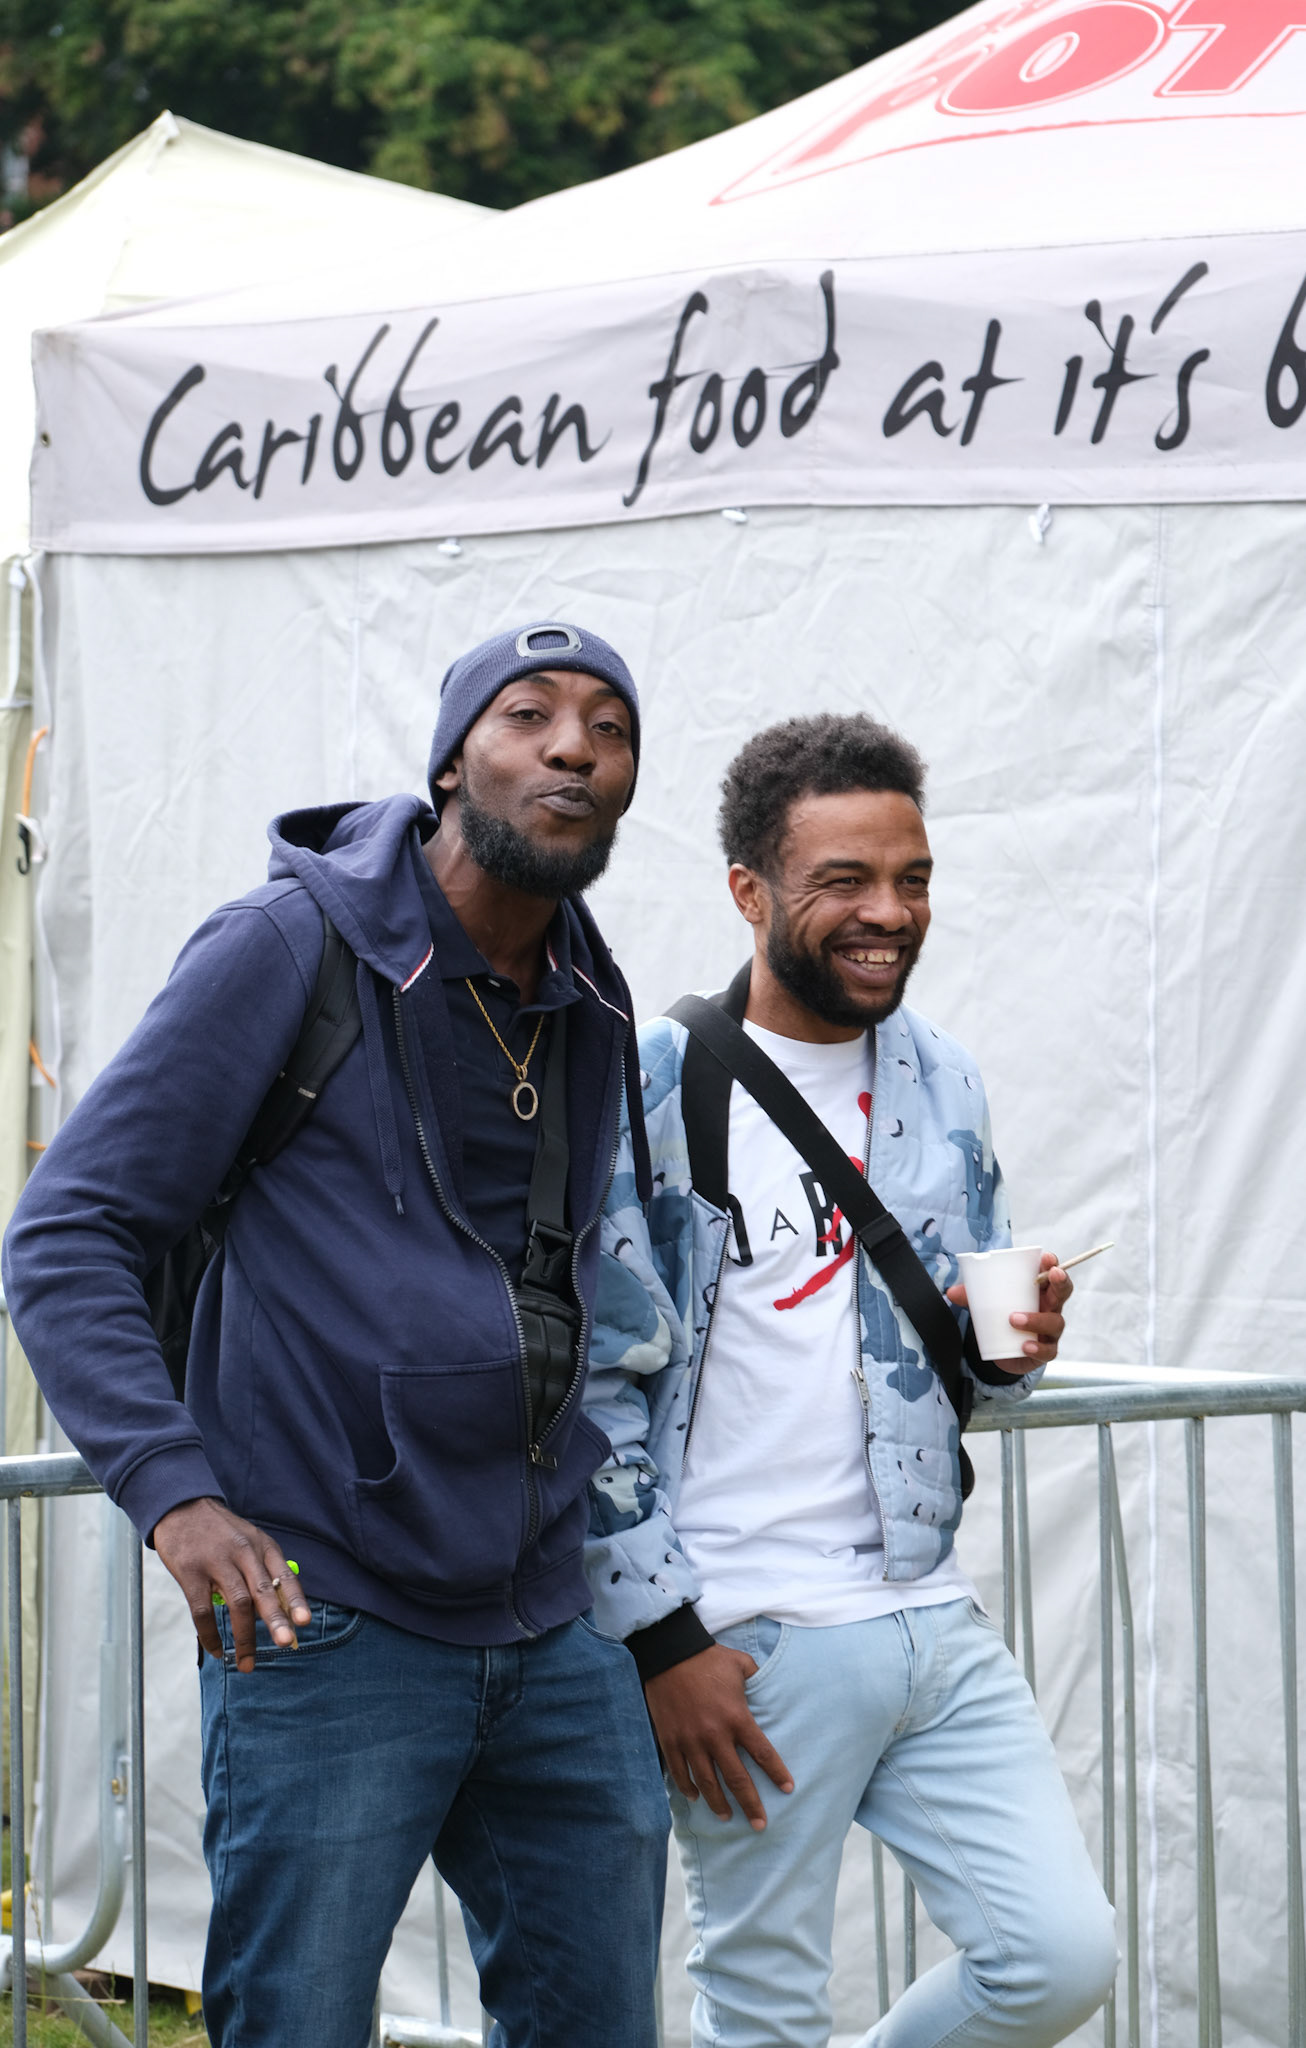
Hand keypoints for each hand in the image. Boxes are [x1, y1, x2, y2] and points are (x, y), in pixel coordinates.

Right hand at [153, 1497, 311, 1673]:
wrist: (181, 1506)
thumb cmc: (220, 1532)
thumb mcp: (248, 1540)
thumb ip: (262, 1571)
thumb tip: (277, 1613)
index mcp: (262, 1545)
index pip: (284, 1575)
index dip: (295, 1600)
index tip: (305, 1622)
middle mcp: (243, 1552)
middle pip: (263, 1591)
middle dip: (276, 1620)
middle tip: (285, 1644)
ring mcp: (216, 1562)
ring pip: (236, 1604)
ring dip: (244, 1637)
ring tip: (246, 1663)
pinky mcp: (190, 1572)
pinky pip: (202, 1610)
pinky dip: (210, 1635)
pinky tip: (217, 1650)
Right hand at [644, 1645, 793, 1829]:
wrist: (670, 1654)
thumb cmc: (709, 1659)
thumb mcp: (741, 1664)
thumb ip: (757, 1678)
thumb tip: (770, 1684)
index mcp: (737, 1718)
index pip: (763, 1753)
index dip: (777, 1773)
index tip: (788, 1789)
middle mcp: (715, 1735)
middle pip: (737, 1779)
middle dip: (751, 1805)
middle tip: (760, 1825)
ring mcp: (690, 1741)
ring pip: (707, 1783)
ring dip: (718, 1803)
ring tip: (727, 1816)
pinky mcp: (670, 1740)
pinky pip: (680, 1772)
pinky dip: (688, 1788)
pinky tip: (695, 1797)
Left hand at [946, 1252, 1072, 1377]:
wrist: (1004, 1351)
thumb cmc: (1002, 1318)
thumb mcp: (987, 1304)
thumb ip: (971, 1296)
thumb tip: (951, 1292)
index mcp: (1039, 1291)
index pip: (1051, 1273)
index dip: (1052, 1264)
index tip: (1046, 1258)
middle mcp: (1050, 1308)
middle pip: (1063, 1293)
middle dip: (1060, 1282)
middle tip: (1052, 1275)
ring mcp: (1050, 1331)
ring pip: (1055, 1322)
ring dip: (1037, 1318)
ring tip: (1014, 1318)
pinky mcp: (1045, 1351)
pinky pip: (1048, 1350)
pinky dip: (1038, 1348)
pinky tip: (1026, 1346)